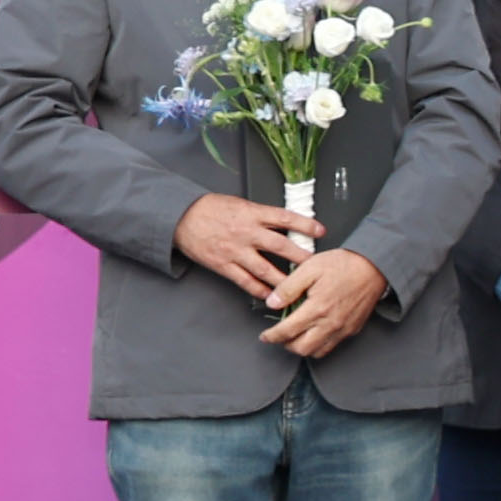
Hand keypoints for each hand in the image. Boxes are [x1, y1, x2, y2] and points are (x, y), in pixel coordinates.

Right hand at [172, 192, 319, 301]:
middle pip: (280, 246)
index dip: (305, 224)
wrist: (180, 217)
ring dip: (285, 279)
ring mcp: (235, 251)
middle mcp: (246, 233)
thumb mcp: (240, 204)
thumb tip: (287, 224)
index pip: (285, 218)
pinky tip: (271, 295)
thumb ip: (262, 215)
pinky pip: (245, 281)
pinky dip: (260, 290)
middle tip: (318, 264)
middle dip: (302, 256)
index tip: (321, 231)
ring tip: (300, 287)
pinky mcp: (223, 265)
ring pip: (265, 269)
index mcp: (252, 214)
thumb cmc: (210, 208)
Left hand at [258, 246, 385, 356]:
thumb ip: (288, 288)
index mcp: (317, 308)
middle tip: (279, 336)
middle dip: (285, 345)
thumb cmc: (344, 265)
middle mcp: (331, 323)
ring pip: (317, 352)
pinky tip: (315, 332)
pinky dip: (319, 345)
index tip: (265, 335)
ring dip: (303, 347)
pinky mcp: (353, 329)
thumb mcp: (309, 268)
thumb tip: (272, 303)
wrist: (375, 266)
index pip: (287, 332)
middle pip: (301, 349)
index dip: (271, 336)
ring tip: (296, 336)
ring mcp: (343, 328)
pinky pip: (332, 346)